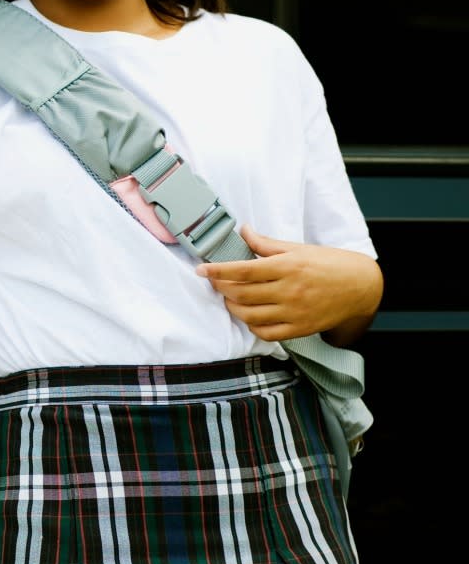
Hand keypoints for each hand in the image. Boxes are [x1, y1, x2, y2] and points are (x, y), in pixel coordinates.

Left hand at [196, 225, 381, 342]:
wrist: (361, 288)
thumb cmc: (329, 264)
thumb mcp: (298, 248)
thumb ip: (266, 244)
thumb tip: (244, 230)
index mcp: (288, 267)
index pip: (243, 270)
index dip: (218, 271)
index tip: (201, 270)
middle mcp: (289, 290)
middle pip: (241, 293)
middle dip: (221, 288)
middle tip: (215, 281)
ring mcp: (294, 312)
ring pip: (249, 315)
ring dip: (232, 307)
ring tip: (229, 297)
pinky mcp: (299, 329)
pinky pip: (265, 333)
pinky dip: (251, 325)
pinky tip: (249, 315)